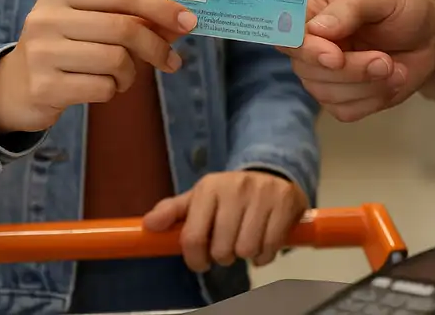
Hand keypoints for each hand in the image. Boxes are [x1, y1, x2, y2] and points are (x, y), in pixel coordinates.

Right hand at [0, 0, 196, 133]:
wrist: (12, 87)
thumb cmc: (65, 50)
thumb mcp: (91, 25)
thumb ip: (132, 20)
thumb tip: (182, 23)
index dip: (161, 7)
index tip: (189, 22)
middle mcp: (48, 17)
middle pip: (125, 28)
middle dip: (157, 47)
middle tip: (171, 61)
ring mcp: (43, 52)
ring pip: (117, 60)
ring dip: (131, 74)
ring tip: (121, 78)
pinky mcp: (45, 86)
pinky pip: (103, 88)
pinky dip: (113, 91)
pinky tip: (100, 89)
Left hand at [142, 171, 308, 271]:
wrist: (271, 173)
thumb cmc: (229, 194)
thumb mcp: (199, 198)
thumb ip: (172, 211)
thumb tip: (149, 225)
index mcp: (209, 188)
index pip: (193, 237)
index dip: (195, 259)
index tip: (201, 262)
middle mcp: (235, 188)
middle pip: (222, 249)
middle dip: (224, 256)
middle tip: (228, 246)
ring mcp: (262, 195)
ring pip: (246, 250)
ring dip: (245, 255)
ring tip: (246, 242)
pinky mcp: (285, 203)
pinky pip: (270, 247)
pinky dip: (265, 254)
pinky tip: (262, 243)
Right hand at [279, 0, 434, 121]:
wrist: (429, 37)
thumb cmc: (402, 7)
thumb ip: (351, 8)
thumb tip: (318, 29)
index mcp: (311, 10)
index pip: (287, 32)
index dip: (305, 48)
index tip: (334, 56)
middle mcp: (309, 44)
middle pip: (305, 68)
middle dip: (349, 70)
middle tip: (384, 61)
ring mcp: (322, 74)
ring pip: (326, 93)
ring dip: (366, 85)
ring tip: (394, 67)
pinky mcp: (341, 99)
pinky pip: (345, 110)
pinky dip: (374, 99)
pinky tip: (391, 80)